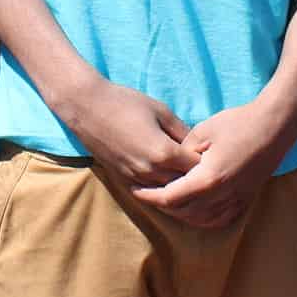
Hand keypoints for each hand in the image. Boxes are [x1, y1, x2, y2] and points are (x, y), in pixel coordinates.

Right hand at [57, 76, 199, 190]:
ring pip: (166, 193)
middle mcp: (151, 171)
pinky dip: (159, 190)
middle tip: (202, 167)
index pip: (197, 167)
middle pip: (184, 185)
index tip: (210, 154)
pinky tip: (166, 181)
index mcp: (163, 152)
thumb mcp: (161, 110)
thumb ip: (182, 130)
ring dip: (177, 186)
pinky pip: (148, 193)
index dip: (206, 161)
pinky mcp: (123, 180)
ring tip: (186, 175)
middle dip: (195, 177)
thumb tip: (198, 145)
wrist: (86, 107)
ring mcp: (135, 178)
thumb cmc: (125, 102)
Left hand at [130, 98, 296, 228]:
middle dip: (164, 206)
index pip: (171, 197)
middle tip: (149, 195)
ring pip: (203, 220)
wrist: (275, 125)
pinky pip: (223, 218)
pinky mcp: (248, 197)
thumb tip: (174, 165)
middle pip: (184, 212)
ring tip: (169, 203)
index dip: (150, 196)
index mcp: (207, 179)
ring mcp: (237, 199)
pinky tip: (198, 212)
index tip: (136, 191)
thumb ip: (184, 153)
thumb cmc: (239, 123)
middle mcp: (222, 195)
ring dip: (183, 215)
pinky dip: (206, 219)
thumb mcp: (203, 132)